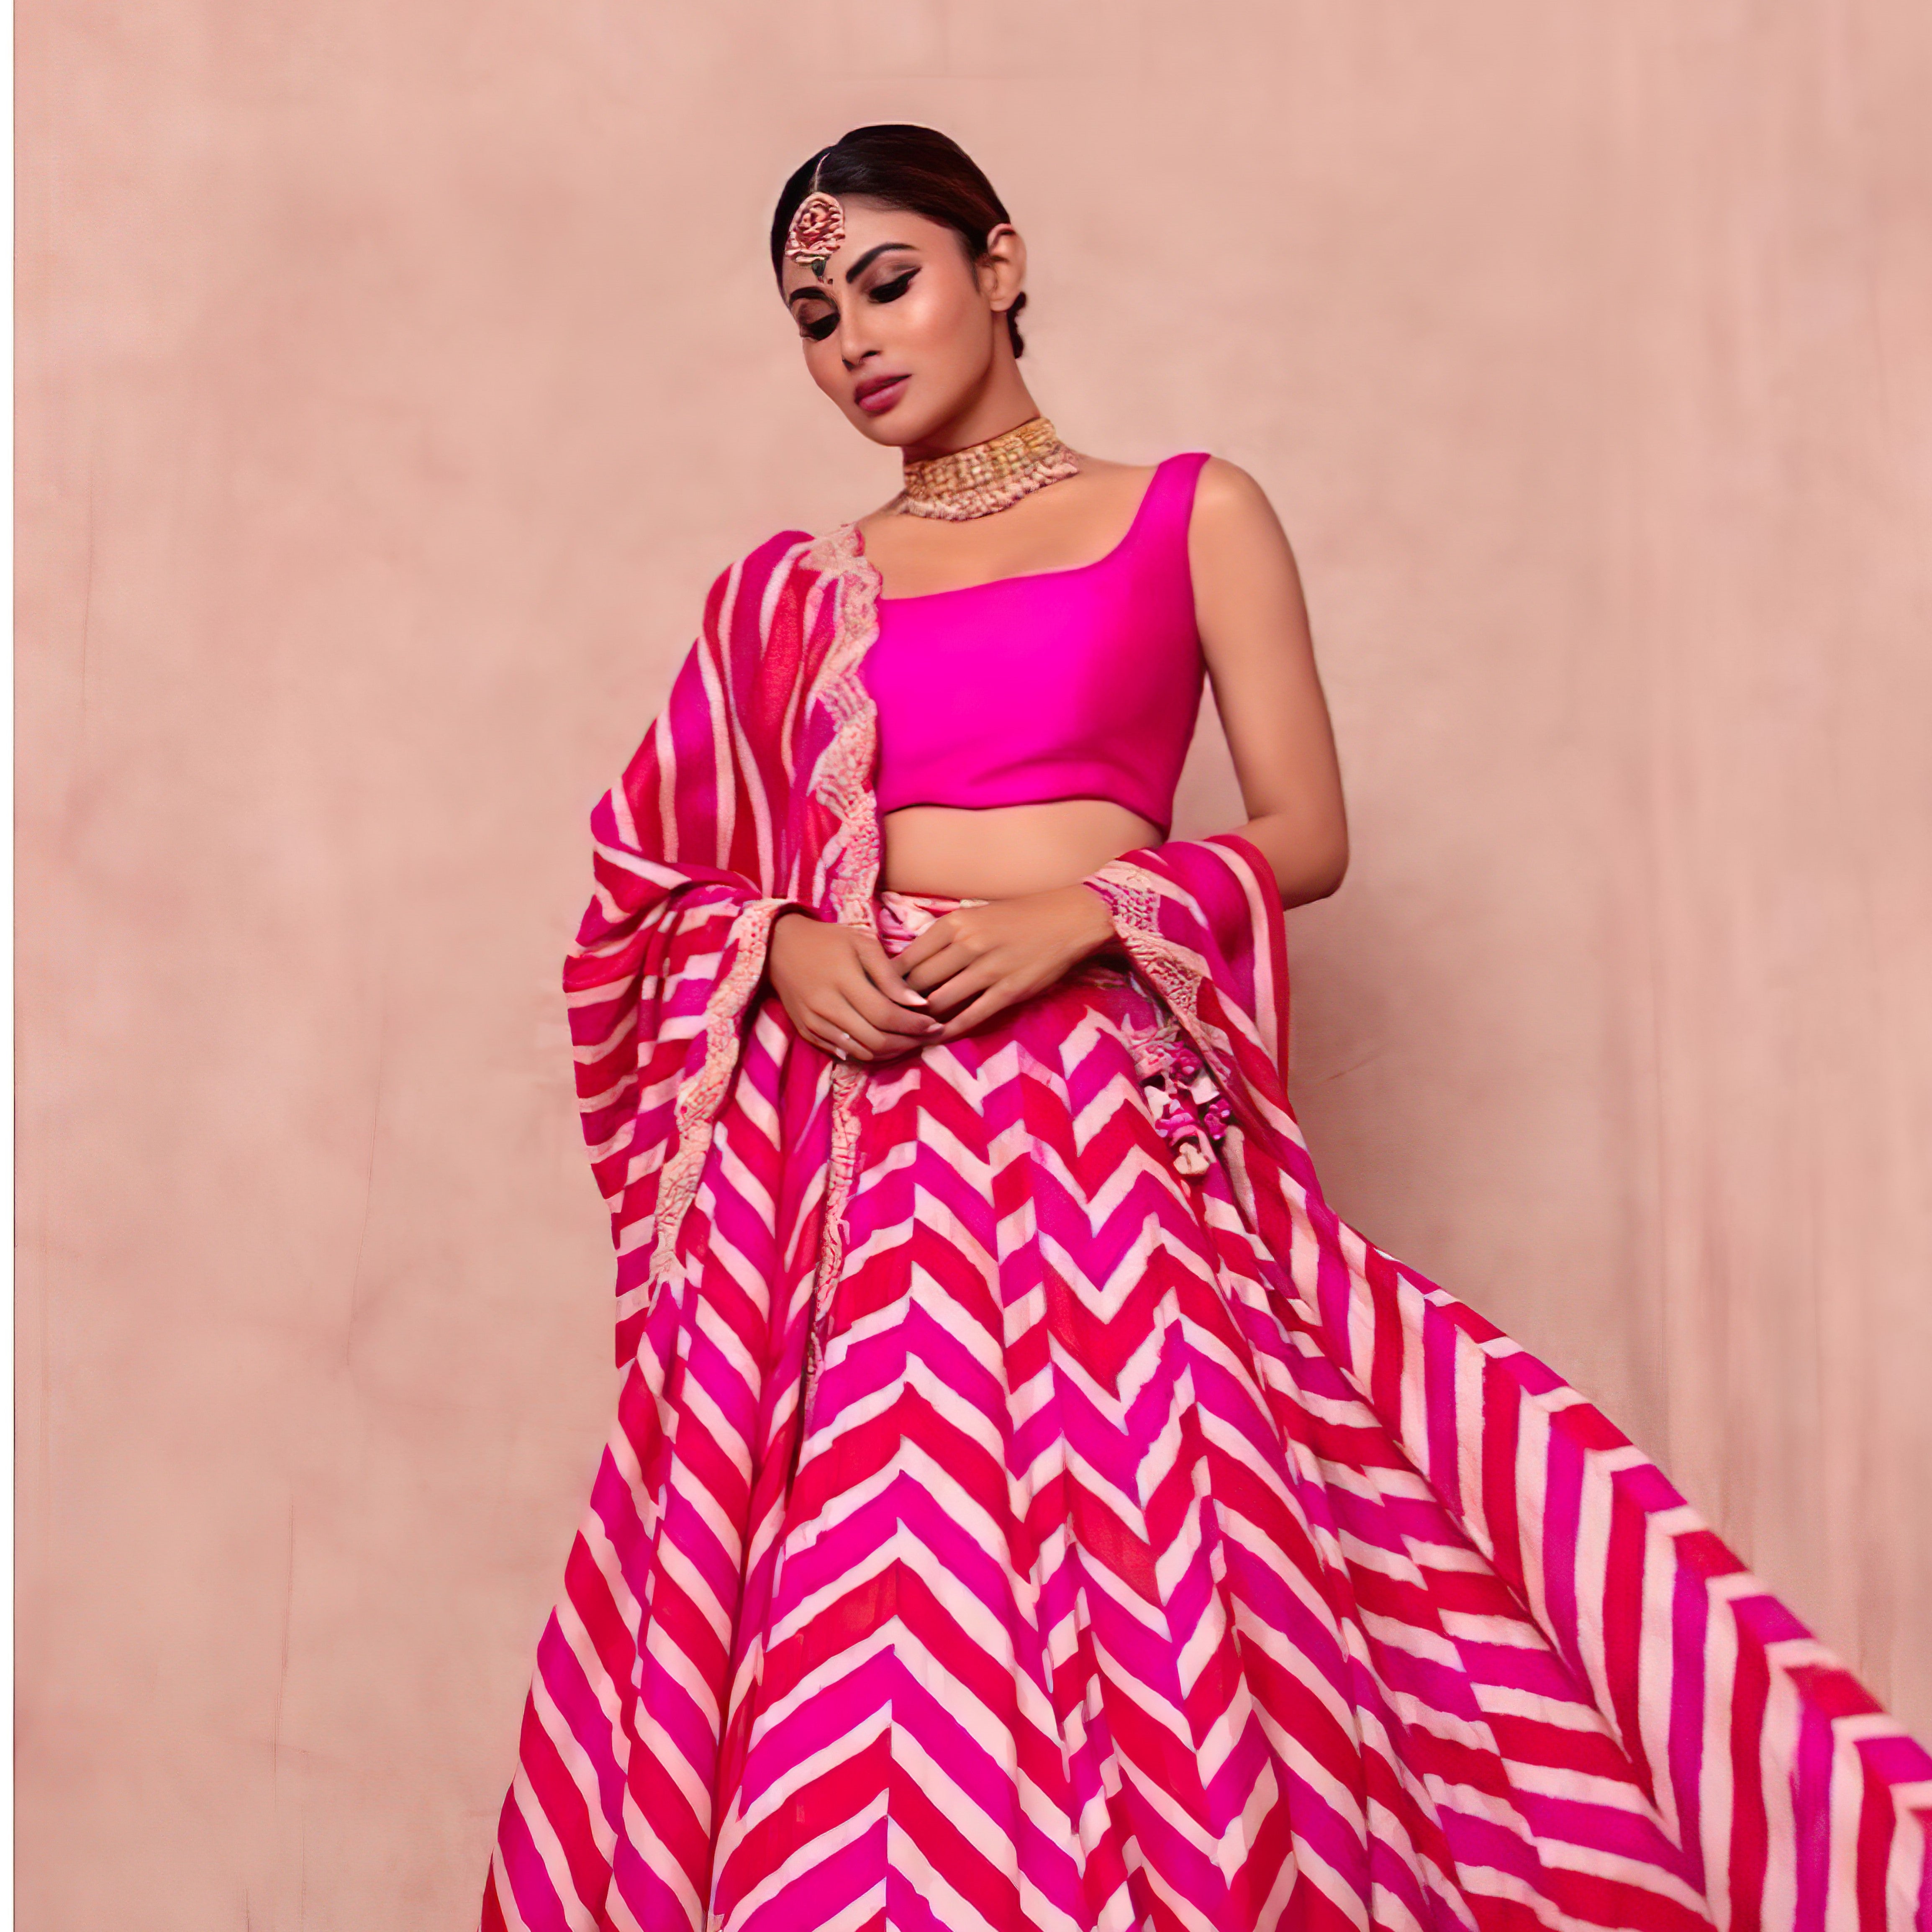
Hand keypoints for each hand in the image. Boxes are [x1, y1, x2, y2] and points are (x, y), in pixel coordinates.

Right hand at [766, 910, 940, 1062]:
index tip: (935, 1025)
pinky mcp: (806, 1032)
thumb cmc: (828, 940)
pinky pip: (843, 1053)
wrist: (778, 946)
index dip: (914, 1026)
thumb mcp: (862, 944)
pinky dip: (868, 1053)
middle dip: (908, 1043)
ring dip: (891, 1052)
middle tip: (929, 1037)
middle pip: (876, 1041)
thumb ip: (890, 975)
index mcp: (843, 981)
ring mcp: (813, 1023)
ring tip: (911, 1041)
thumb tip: (918, 1003)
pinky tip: (885, 1044)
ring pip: (861, 1052)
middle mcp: (825, 1007)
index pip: (885, 1015)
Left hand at [894, 886, 1118, 1042]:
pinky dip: (951, 1030)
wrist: (1069, 919)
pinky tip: (939, 1037)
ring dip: (922, 1020)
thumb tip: (912, 965)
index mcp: (953, 923)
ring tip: (910, 1031)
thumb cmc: (1019, 915)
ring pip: (939, 1002)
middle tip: (891, 1019)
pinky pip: (971, 1016)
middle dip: (901, 1005)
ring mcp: (988, 969)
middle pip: (917, 984)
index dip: (889, 982)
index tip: (881, 995)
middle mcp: (967, 945)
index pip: (906, 959)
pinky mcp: (1009, 991)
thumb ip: (945, 938)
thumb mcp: (974, 915)